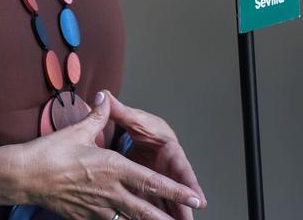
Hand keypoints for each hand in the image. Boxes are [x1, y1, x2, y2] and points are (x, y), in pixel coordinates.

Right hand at [11, 91, 204, 219]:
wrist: (23, 177)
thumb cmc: (49, 153)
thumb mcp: (78, 131)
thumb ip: (98, 117)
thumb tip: (106, 99)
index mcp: (112, 168)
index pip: (151, 181)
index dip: (174, 191)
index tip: (193, 197)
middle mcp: (109, 191)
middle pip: (145, 208)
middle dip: (168, 215)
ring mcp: (97, 208)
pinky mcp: (84, 217)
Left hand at [103, 91, 206, 219]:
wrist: (140, 134)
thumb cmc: (142, 125)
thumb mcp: (133, 118)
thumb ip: (119, 110)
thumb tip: (103, 95)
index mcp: (170, 150)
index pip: (182, 168)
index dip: (189, 183)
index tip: (198, 198)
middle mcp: (168, 168)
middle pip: (177, 189)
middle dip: (184, 207)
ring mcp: (160, 179)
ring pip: (167, 200)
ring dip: (171, 213)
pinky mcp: (150, 189)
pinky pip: (154, 203)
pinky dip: (155, 214)